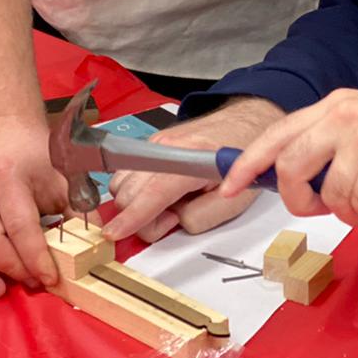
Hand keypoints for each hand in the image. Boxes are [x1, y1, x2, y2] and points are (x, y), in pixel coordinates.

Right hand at [0, 116, 69, 296]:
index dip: (35, 258)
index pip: (20, 226)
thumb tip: (95, 247)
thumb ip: (78, 212)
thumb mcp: (62, 176)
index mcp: (8, 177)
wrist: (3, 131)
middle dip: (8, 268)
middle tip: (30, 283)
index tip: (50, 279)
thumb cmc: (35, 157)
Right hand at [103, 98, 284, 242]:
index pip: (153, 194)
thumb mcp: (233, 201)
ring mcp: (155, 143)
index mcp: (190, 160)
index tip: (115, 233)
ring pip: (121, 185)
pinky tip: (163, 192)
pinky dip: (137, 192)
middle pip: (129, 194)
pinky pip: (127, 175)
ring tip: (171, 203)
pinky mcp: (150, 144)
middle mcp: (166, 146)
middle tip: (175, 217)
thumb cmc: (239, 159)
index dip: (132, 217)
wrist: (242, 125)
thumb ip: (201, 217)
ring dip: (138, 205)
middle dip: (145, 219)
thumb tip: (175, 221)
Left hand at [218, 90, 357, 228]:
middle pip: (292, 168)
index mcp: (336, 104)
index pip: (277, 133)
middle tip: (324, 210)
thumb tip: (306, 181)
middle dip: (301, 202)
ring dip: (355, 215)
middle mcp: (343, 115)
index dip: (249, 162)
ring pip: (332, 197)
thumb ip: (335, 141)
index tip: (229, 185)